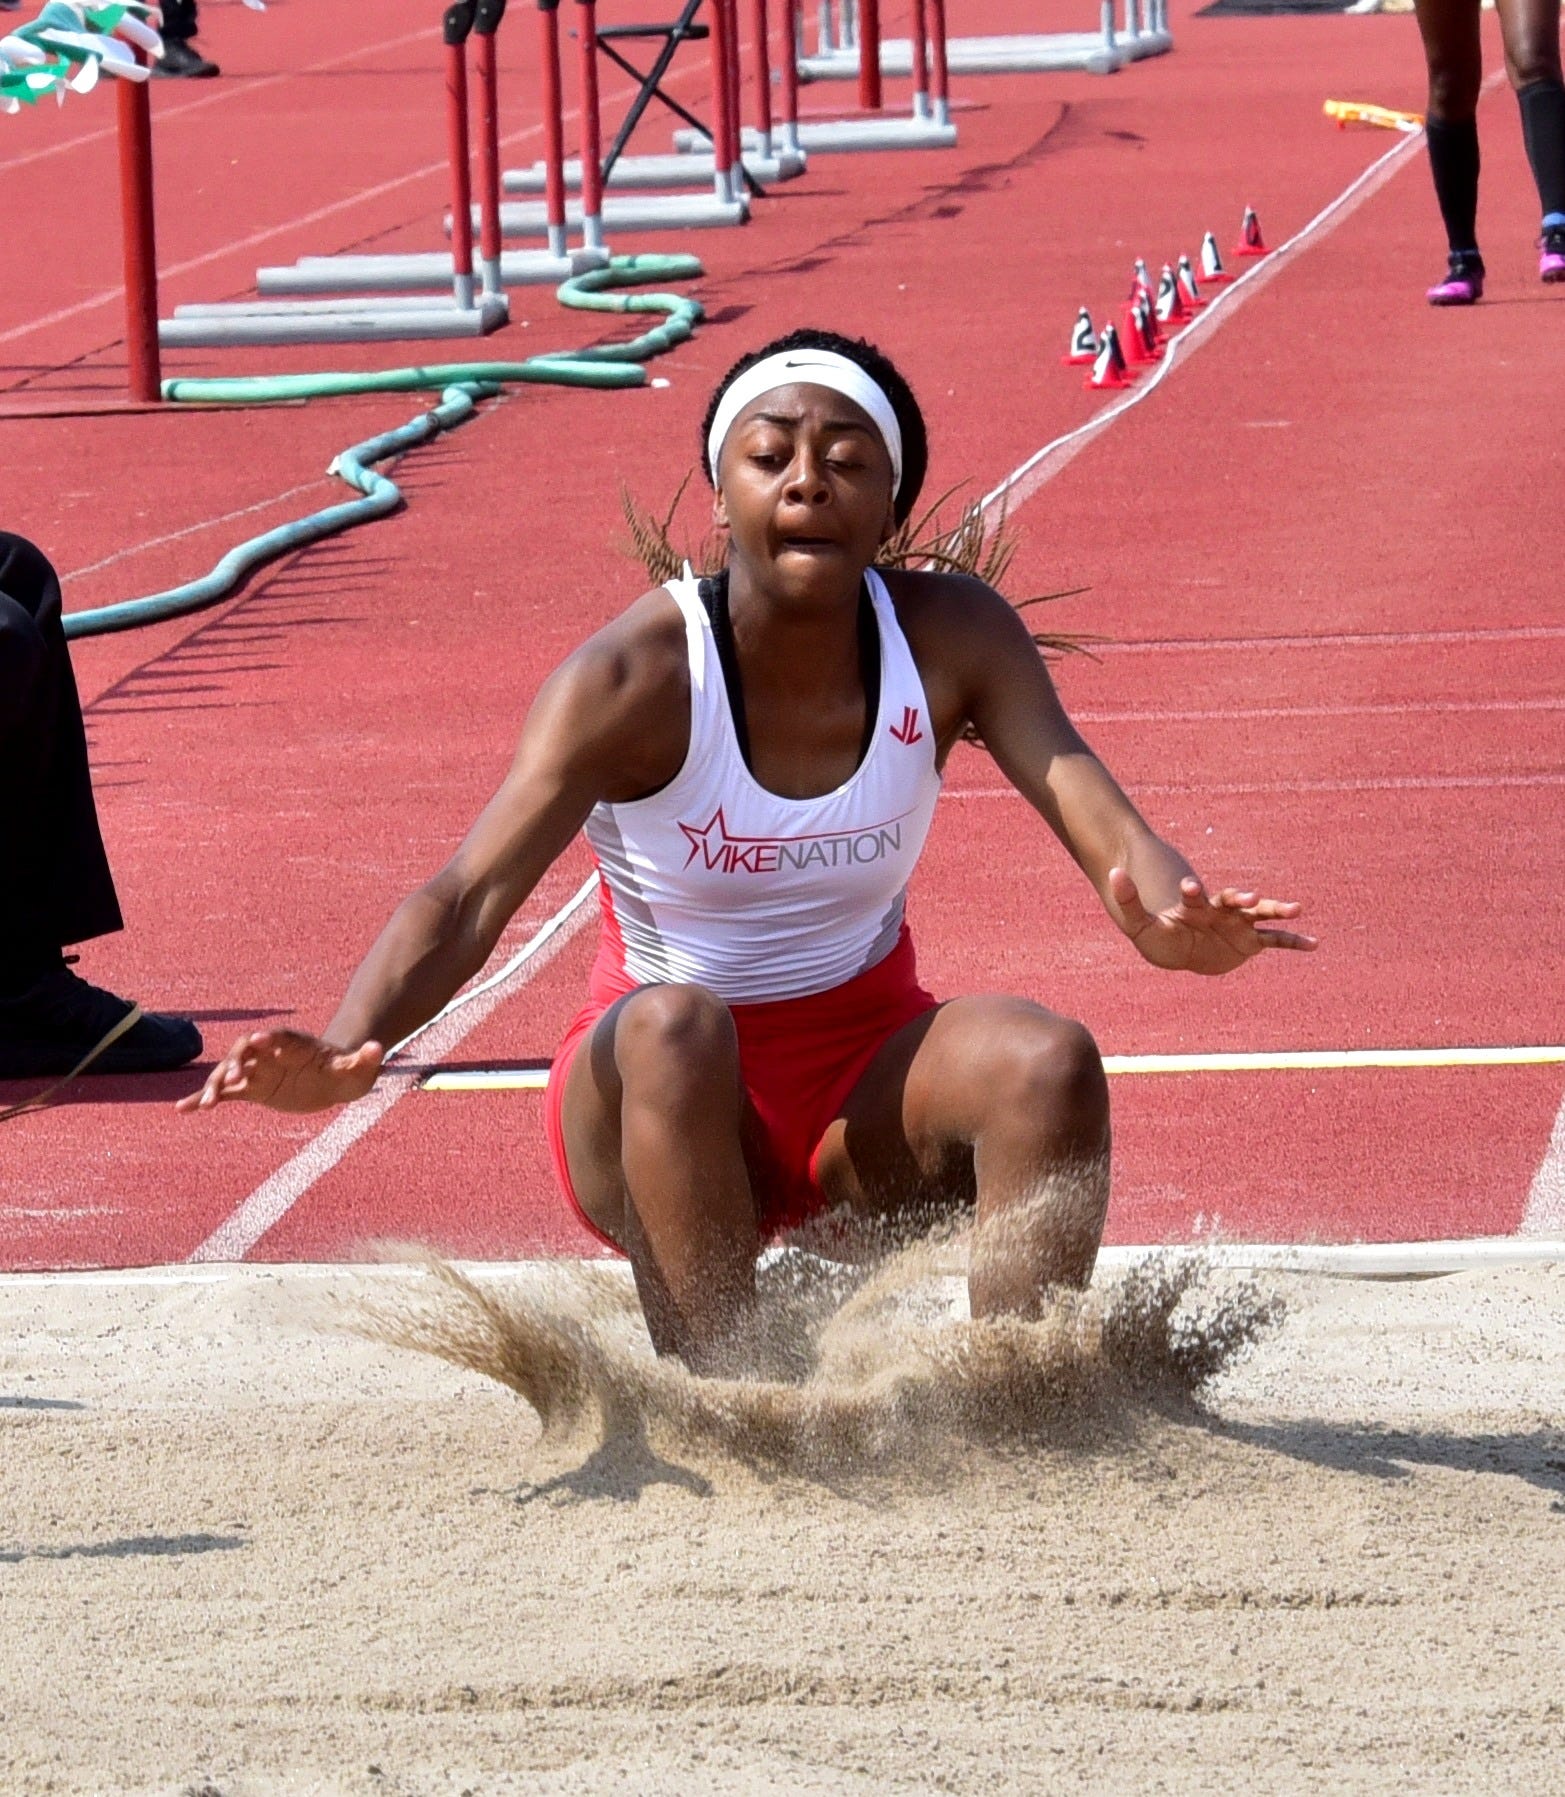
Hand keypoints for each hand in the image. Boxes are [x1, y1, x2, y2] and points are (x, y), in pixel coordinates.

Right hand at [176, 1029, 384, 1114]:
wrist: (337, 1081)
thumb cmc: (350, 1070)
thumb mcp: (361, 1067)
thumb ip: (365, 1058)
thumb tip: (378, 1048)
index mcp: (293, 1044)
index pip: (274, 1037)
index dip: (264, 1038)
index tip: (253, 1041)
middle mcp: (269, 1055)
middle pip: (244, 1053)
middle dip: (234, 1063)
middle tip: (228, 1080)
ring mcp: (259, 1071)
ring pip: (230, 1074)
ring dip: (215, 1086)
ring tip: (205, 1105)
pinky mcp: (253, 1089)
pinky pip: (226, 1094)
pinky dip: (204, 1099)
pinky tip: (184, 1109)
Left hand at [1108, 868, 1317, 974]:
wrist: (1179, 950)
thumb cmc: (1157, 935)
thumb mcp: (1137, 923)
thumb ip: (1127, 900)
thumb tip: (1112, 872)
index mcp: (1194, 905)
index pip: (1195, 895)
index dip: (1193, 891)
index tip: (1191, 886)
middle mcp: (1220, 911)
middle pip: (1233, 900)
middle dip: (1242, 898)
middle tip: (1250, 897)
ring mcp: (1238, 924)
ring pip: (1260, 915)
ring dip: (1276, 911)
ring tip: (1297, 908)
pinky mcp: (1250, 942)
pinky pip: (1275, 941)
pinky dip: (1293, 943)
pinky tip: (1314, 945)